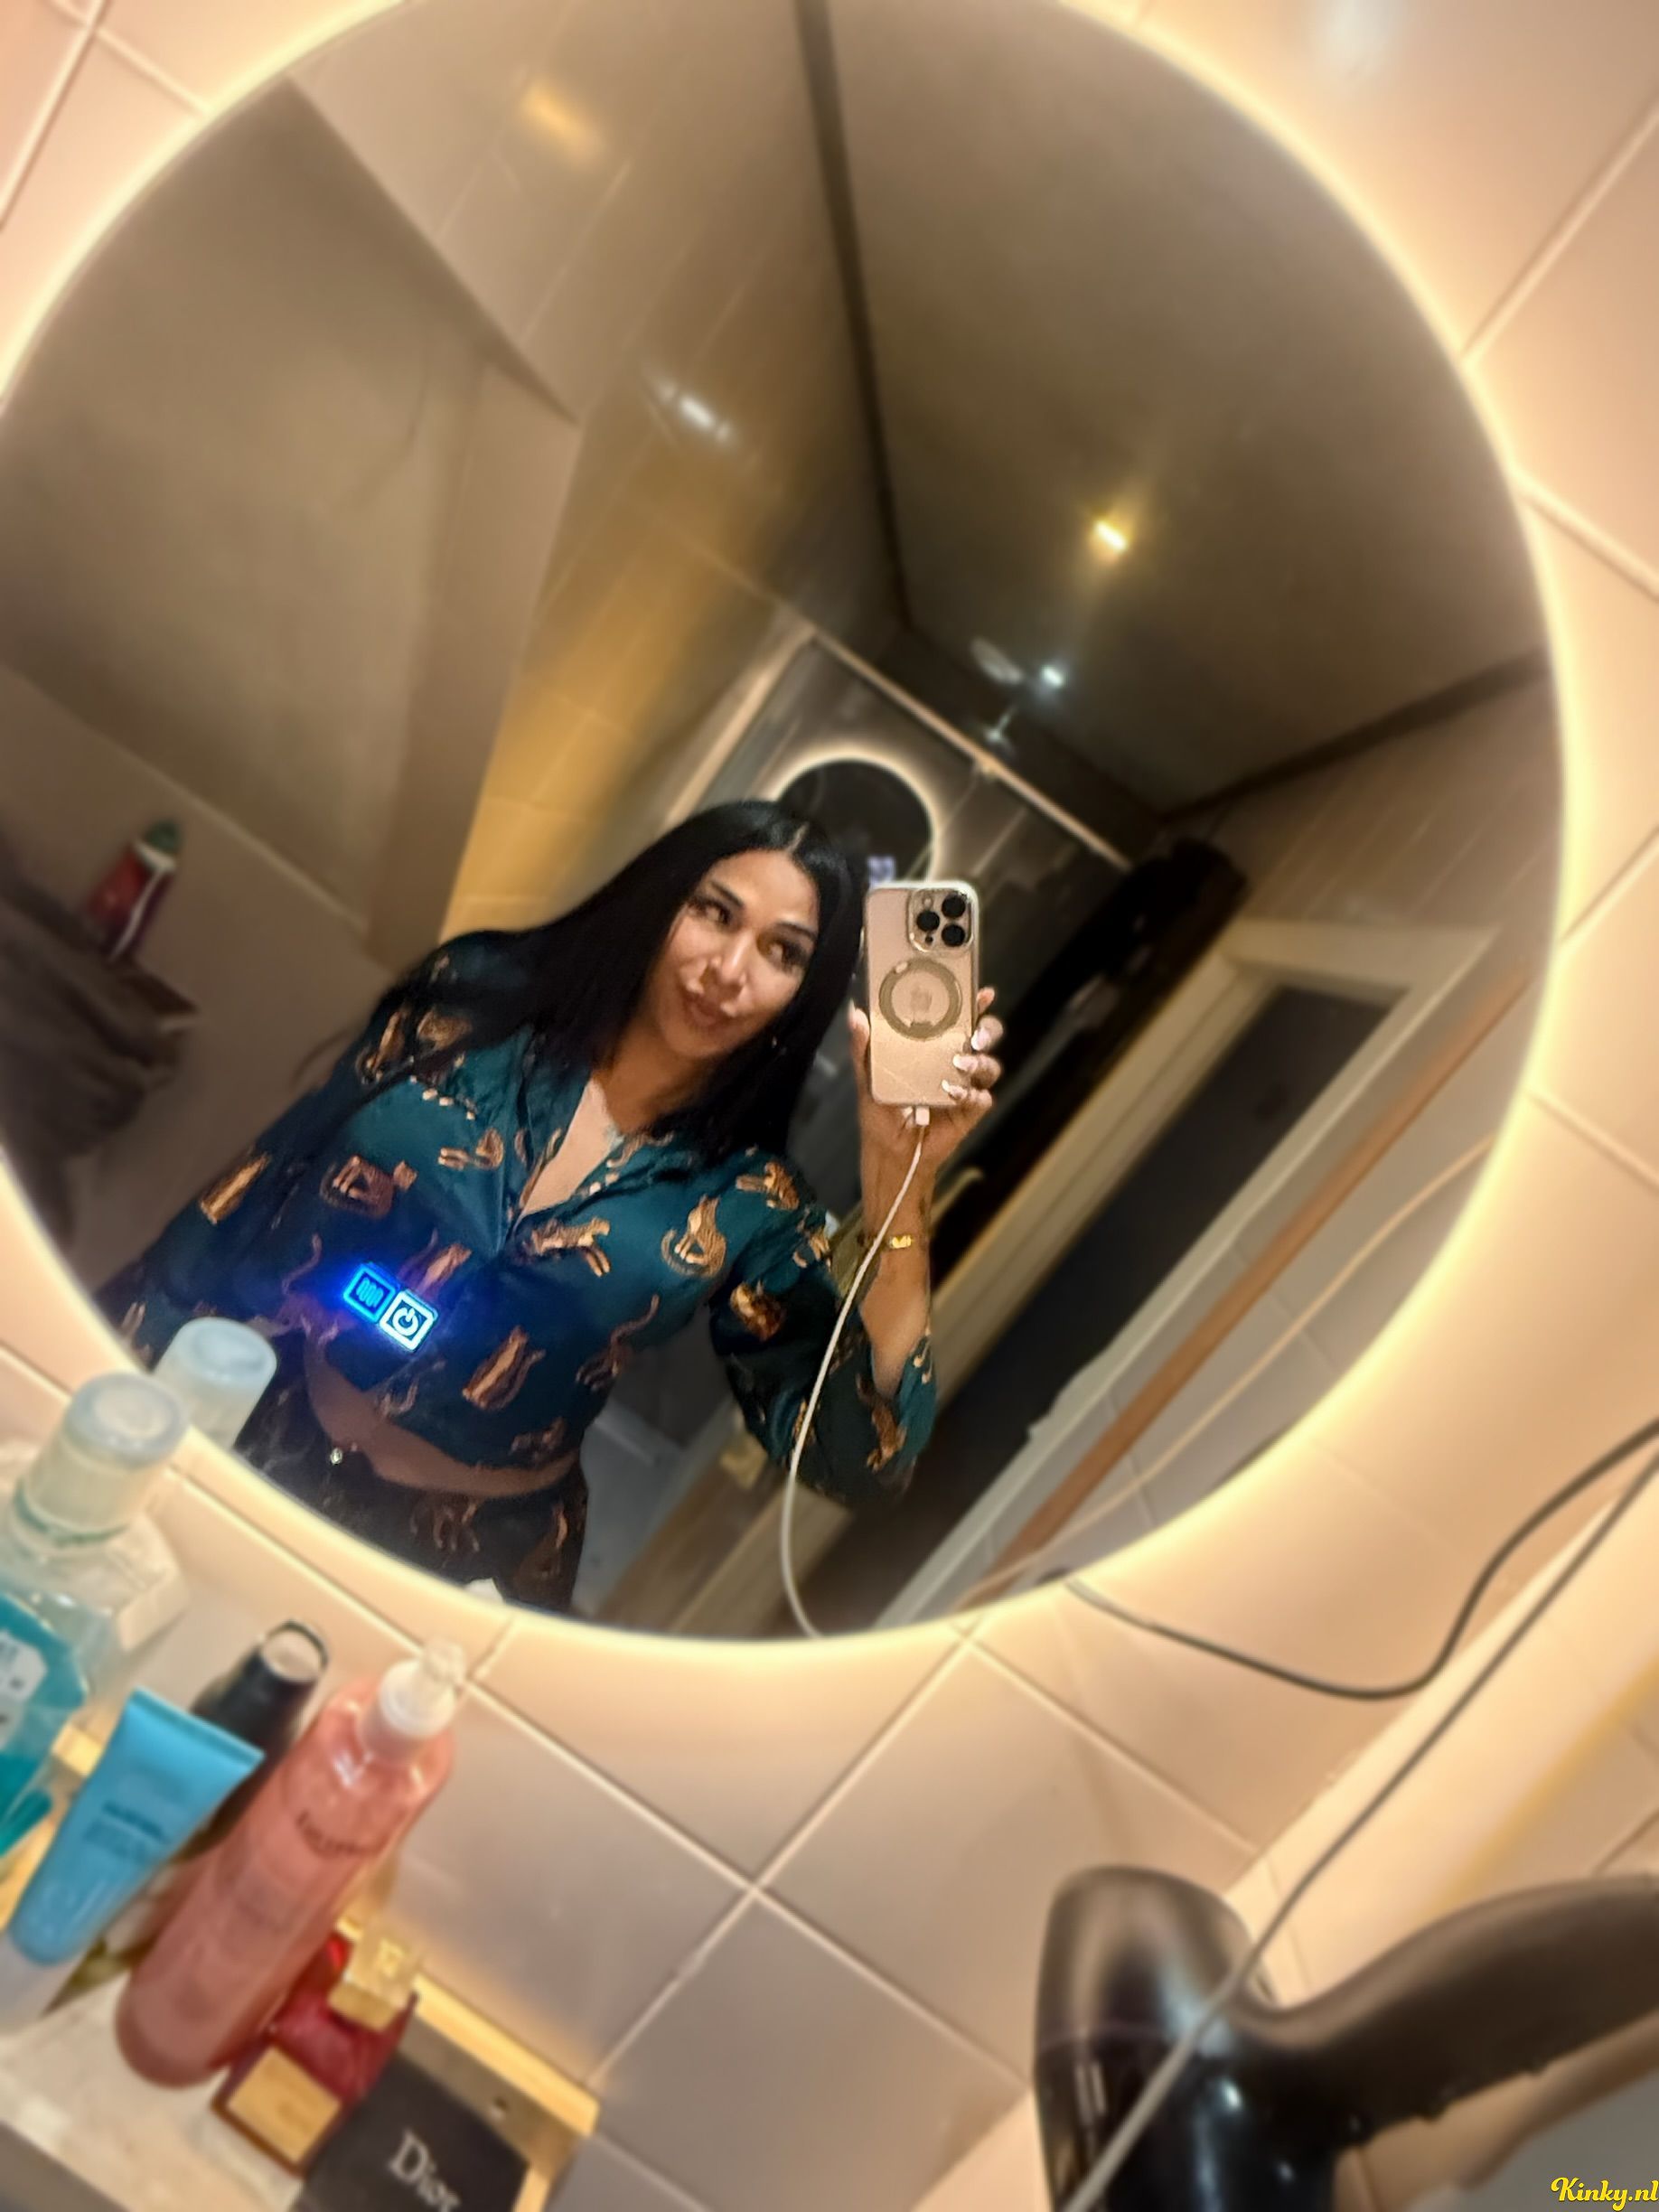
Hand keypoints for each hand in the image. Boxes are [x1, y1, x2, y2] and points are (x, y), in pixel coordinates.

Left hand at [848, 987, 1003, 1208]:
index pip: (960, 1021)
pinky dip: (971, 1095)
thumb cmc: (880, 1114)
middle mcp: (954, 1065)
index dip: (974, 1005)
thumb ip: (862, 1049)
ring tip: (961, 1066)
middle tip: (976, 1035)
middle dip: (988, 1030)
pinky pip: (982, 1099)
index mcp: (934, 1050)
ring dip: (981, 1063)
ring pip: (990, 1067)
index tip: (983, 993)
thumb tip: (855, 1015)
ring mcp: (965, 1088)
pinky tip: (953, 1095)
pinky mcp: (969, 1113)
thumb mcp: (867, 1079)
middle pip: (985, 1039)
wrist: (888, 1152)